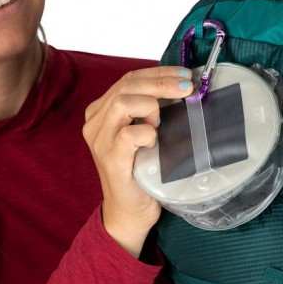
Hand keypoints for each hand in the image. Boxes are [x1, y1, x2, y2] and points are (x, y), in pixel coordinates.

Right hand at [82, 66, 192, 256]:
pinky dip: (148, 133)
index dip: (157, 73)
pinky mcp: (110, 160)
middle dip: (161, 82)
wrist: (129, 210)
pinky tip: (155, 142)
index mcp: (101, 112)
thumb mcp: (143, 135)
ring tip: (162, 121)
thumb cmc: (141, 171)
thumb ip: (149, 112)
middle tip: (187, 87)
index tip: (184, 74)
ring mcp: (100, 141)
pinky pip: (129, 135)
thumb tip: (180, 87)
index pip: (129, 79)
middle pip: (126, 86)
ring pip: (123, 103)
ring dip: (150, 106)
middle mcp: (95, 123)